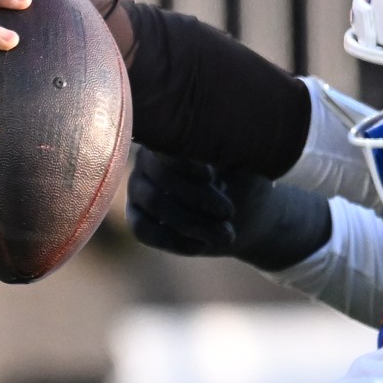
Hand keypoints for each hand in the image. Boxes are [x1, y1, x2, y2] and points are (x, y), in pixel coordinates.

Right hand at [128, 149, 330, 269]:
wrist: (246, 215)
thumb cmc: (246, 182)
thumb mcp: (245, 165)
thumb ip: (227, 150)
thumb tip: (215, 140)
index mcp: (174, 134)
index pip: (168, 143)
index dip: (187, 162)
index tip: (212, 176)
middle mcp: (149, 157)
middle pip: (162, 175)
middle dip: (198, 199)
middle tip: (229, 212)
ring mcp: (138, 186)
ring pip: (154, 203)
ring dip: (192, 223)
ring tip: (226, 235)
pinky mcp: (137, 216)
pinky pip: (142, 229)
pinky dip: (172, 240)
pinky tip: (201, 247)